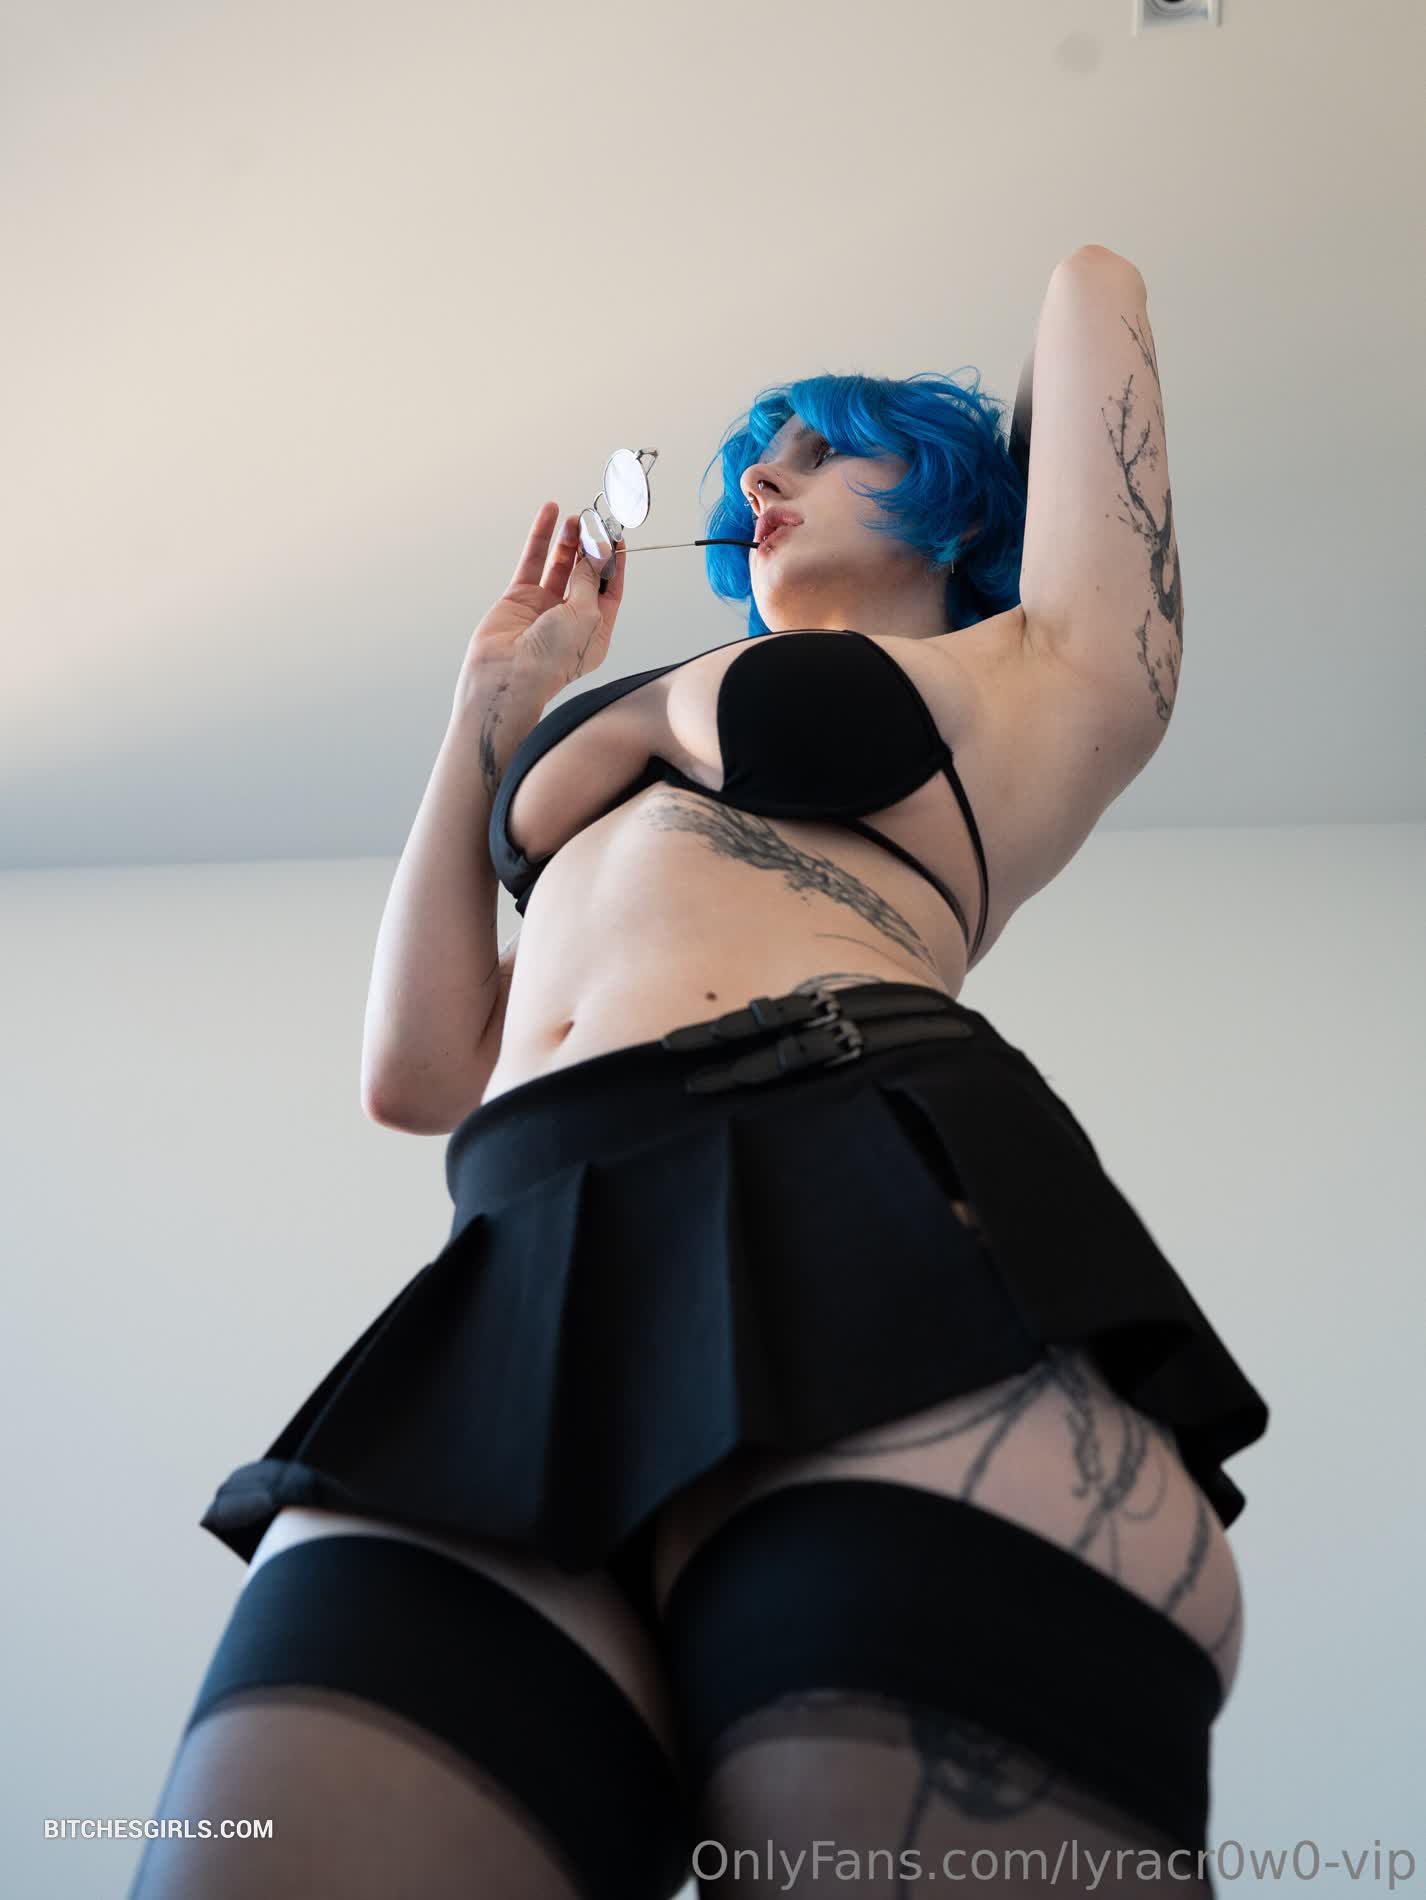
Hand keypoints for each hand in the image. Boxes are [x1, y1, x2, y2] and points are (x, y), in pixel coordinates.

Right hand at [466, 501, 625, 702]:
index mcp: (595, 632)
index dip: (614, 563)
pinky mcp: (520, 597)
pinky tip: (550, 515)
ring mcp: (544, 608)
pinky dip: (541, 538)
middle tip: (595, 522)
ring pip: (559, 565)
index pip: (610, 590)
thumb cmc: (552, 660)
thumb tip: (596, 554)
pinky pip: (533, 561)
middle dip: (591, 548)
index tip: (617, 537)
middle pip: (585, 575)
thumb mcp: (586, 615)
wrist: (509, 676)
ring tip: (575, 518)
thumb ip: (590, 580)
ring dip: (568, 541)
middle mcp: (570, 620)